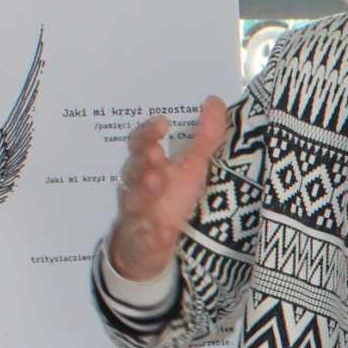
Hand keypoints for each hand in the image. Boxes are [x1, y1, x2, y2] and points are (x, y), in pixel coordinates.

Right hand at [105, 97, 228, 283]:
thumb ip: (203, 137)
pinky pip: (144, 241)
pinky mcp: (142, 245)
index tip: (163, 122)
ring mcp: (137, 217)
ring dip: (144, 191)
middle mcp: (137, 188)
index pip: (139, 144)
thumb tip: (214, 100)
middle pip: (133, 170)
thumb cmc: (171, 199)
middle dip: (143, 161)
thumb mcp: (192, 168)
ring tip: (157, 181)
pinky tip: (164, 234)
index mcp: (148, 166)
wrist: (149, 247)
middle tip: (156, 153)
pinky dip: (153, 238)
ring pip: (134, 202)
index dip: (147, 133)